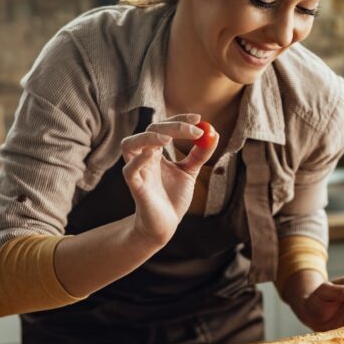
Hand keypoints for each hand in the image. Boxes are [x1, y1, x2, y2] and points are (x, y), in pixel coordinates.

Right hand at [120, 113, 217, 245]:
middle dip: (173, 126)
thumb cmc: (173, 197)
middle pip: (150, 130)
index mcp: (155, 151)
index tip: (198, 118)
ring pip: (129, 144)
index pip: (163, 126)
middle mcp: (143, 157)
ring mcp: (138, 171)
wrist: (165, 225)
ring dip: (148, 137)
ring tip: (168, 138)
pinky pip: (129, 171)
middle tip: (196, 130)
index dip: (179, 120)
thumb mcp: (190, 172)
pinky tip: (152, 154)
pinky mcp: (136, 188)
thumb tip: (214, 133)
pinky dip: (138, 161)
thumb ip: (200, 154)